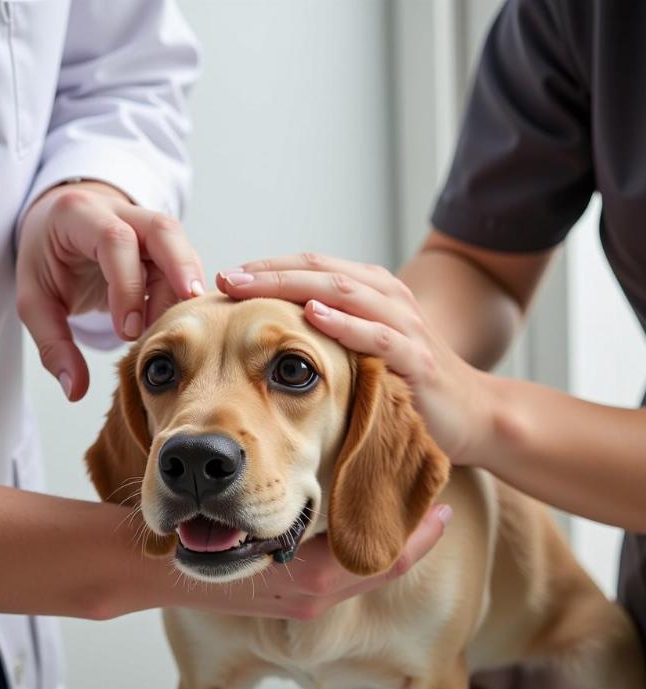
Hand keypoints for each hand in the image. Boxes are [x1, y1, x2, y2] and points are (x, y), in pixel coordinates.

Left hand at [17, 181, 204, 399]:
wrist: (58, 225)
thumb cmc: (47, 261)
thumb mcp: (35, 301)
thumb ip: (53, 345)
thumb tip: (75, 391)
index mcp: (80, 215)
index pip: (115, 241)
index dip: (127, 286)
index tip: (127, 332)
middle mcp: (120, 210)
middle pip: (163, 229)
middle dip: (181, 269)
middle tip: (188, 313)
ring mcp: (146, 222)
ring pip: (181, 245)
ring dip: (187, 286)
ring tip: (183, 327)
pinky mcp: (164, 241)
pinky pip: (185, 261)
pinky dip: (187, 290)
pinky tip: (184, 320)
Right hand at [168, 505, 451, 619]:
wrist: (149, 571)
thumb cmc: (190, 541)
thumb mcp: (247, 530)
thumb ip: (293, 523)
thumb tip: (335, 500)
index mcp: (310, 584)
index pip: (382, 562)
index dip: (417, 536)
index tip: (443, 508)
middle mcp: (313, 596)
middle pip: (379, 567)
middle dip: (408, 537)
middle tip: (434, 503)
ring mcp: (301, 599)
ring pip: (360, 568)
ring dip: (385, 542)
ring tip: (403, 508)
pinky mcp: (287, 594)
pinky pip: (339, 570)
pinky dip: (357, 548)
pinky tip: (355, 522)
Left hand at [216, 254, 491, 463]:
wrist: (471, 414)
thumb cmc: (408, 380)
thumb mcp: (365, 347)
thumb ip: (331, 328)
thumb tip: (271, 325)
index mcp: (371, 291)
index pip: (311, 267)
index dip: (267, 268)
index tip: (224, 277)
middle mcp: (387, 298)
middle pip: (319, 272)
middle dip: (268, 274)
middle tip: (224, 279)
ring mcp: (404, 326)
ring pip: (343, 292)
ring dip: (292, 288)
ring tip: (249, 288)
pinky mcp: (416, 361)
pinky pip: (377, 336)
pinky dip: (343, 324)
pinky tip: (311, 316)